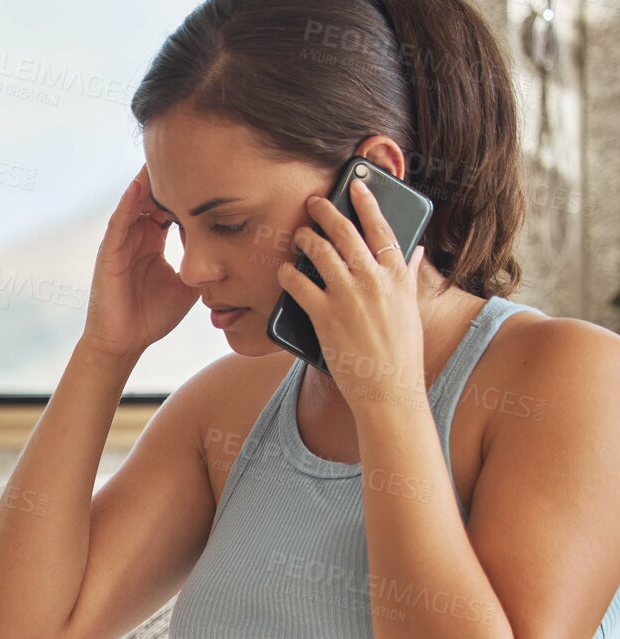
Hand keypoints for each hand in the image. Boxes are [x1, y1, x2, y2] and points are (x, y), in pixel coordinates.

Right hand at [82, 164, 200, 358]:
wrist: (125, 343)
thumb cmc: (152, 317)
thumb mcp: (188, 286)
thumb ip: (202, 264)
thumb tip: (231, 251)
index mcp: (153, 242)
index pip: (171, 205)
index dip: (187, 187)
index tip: (208, 165)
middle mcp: (136, 236)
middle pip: (153, 196)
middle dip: (168, 173)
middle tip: (187, 145)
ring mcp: (121, 242)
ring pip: (136, 202)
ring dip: (148, 179)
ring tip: (161, 152)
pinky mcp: (110, 253)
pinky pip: (120, 222)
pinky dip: (129, 203)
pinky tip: (139, 184)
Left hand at [278, 178, 428, 415]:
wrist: (389, 389)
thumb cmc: (400, 352)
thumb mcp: (411, 309)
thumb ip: (411, 276)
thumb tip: (416, 251)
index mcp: (399, 276)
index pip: (382, 229)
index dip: (367, 203)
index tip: (356, 186)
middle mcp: (375, 281)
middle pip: (346, 233)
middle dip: (326, 212)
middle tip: (313, 203)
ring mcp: (349, 297)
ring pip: (321, 252)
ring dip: (305, 238)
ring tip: (298, 234)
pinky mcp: (326, 316)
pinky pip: (300, 285)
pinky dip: (288, 274)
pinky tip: (283, 271)